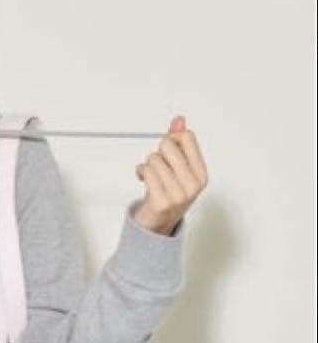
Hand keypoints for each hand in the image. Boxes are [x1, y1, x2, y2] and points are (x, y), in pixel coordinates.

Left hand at [133, 116, 208, 234]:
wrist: (158, 222)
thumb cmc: (168, 192)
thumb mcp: (178, 167)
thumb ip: (178, 143)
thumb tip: (179, 120)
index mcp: (201, 174)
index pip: (187, 137)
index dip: (172, 139)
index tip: (169, 150)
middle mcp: (193, 185)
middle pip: (168, 145)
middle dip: (159, 152)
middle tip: (159, 166)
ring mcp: (178, 195)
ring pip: (153, 159)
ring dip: (147, 165)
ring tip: (151, 176)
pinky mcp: (161, 201)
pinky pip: (145, 171)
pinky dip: (140, 172)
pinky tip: (143, 179)